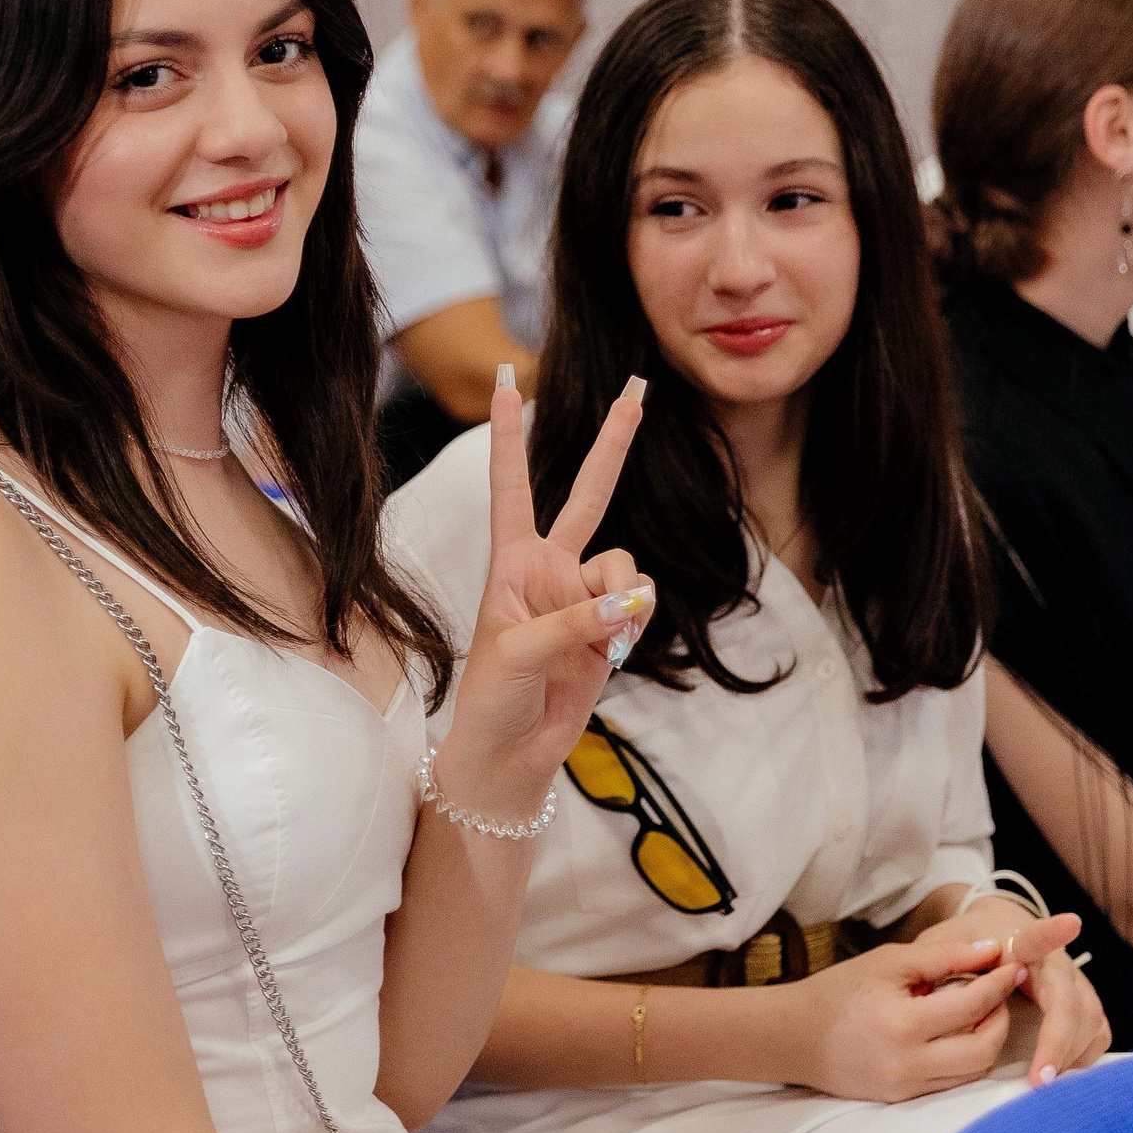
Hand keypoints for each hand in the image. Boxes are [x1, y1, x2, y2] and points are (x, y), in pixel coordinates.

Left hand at [431, 372, 651, 813]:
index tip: (505, 379)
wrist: (511, 753)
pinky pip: (639, 605)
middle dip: (613, 444)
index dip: (510, 434)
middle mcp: (550, 568)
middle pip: (588, 494)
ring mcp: (583, 596)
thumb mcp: (518, 653)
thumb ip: (575, 621)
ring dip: (624, 598)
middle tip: (638, 389)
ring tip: (605, 640)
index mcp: (511, 561)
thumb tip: (631, 601)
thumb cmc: (492, 698)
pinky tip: (613, 655)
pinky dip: (634, 625)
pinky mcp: (611, 628)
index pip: (510, 485)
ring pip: (626, 567)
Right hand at [792, 937, 1028, 1103]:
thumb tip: (992, 950)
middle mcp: (908, 1063)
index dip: (997, 983)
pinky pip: (952, 1083)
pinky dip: (966, 1059)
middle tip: (999, 993)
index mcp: (902, 1024)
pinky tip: (960, 1035)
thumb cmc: (837, 991)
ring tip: (982, 1013)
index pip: (971, 1005)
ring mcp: (906, 1087)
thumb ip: (942, 956)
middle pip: (984, 1049)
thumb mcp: (887, 962)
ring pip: (974, 1072)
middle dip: (1000, 1018)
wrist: (792, 1036)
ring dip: (988, 1041)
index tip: (1011, 965)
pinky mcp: (903, 1099)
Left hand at [925, 900, 1109, 1086]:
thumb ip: (938, 960)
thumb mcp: (945, 941)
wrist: (997, 925)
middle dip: (1058, 1042)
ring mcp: (1076, 983)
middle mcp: (1056, 962)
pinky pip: (1098, 1033)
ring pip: (1089, 1021)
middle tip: (1039, 1079)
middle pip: (1070, 1001)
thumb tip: (938, 989)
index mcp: (1020, 942)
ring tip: (1042, 1083)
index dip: (1052, 933)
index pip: (1036, 937)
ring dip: (1070, 1055)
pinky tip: (1060, 1074)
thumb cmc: (969, 938)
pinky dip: (1084, 1056)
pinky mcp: (1084, 1003)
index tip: (1071, 922)